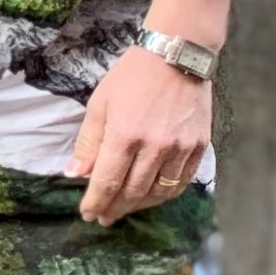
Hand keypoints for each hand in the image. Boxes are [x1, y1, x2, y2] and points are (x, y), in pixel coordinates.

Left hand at [70, 44, 211, 224]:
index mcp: (125, 135)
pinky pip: (181, 182)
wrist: (176, 56)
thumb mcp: (100, 104)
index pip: (107, 182)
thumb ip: (89, 143)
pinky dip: (164, 195)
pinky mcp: (198, 147)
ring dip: (138, 206)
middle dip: (114, 209)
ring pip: (158, 192)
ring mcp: (180, 148)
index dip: (96, 202)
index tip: (87, 214)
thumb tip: (76, 174)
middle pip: (132, 192)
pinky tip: (151, 197)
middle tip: (102, 218)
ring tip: (123, 209)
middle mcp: (155, 146)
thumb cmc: (132, 77)